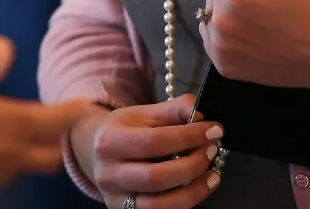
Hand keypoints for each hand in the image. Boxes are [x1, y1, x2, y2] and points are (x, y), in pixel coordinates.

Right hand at [0, 37, 96, 208]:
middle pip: (54, 154)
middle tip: (58, 123)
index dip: (76, 109)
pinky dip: (2, 161)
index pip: (62, 120)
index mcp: (15, 125)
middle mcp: (14, 156)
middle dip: (61, 139)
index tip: (84, 102)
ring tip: (17, 132)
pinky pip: (0, 175)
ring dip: (30, 150)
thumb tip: (4, 46)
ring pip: (27, 166)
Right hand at [70, 95, 223, 207]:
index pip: (153, 142)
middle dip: (192, 165)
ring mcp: (115, 199)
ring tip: (213, 174)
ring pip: (158, 205)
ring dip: (193, 191)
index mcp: (110, 142)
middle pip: (155, 177)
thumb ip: (175, 110)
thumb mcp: (145, 113)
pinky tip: (199, 188)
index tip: (214, 130)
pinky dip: (184, 203)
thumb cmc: (125, 130)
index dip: (188, 137)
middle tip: (212, 150)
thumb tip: (203, 115)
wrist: (95, 151)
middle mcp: (108, 174)